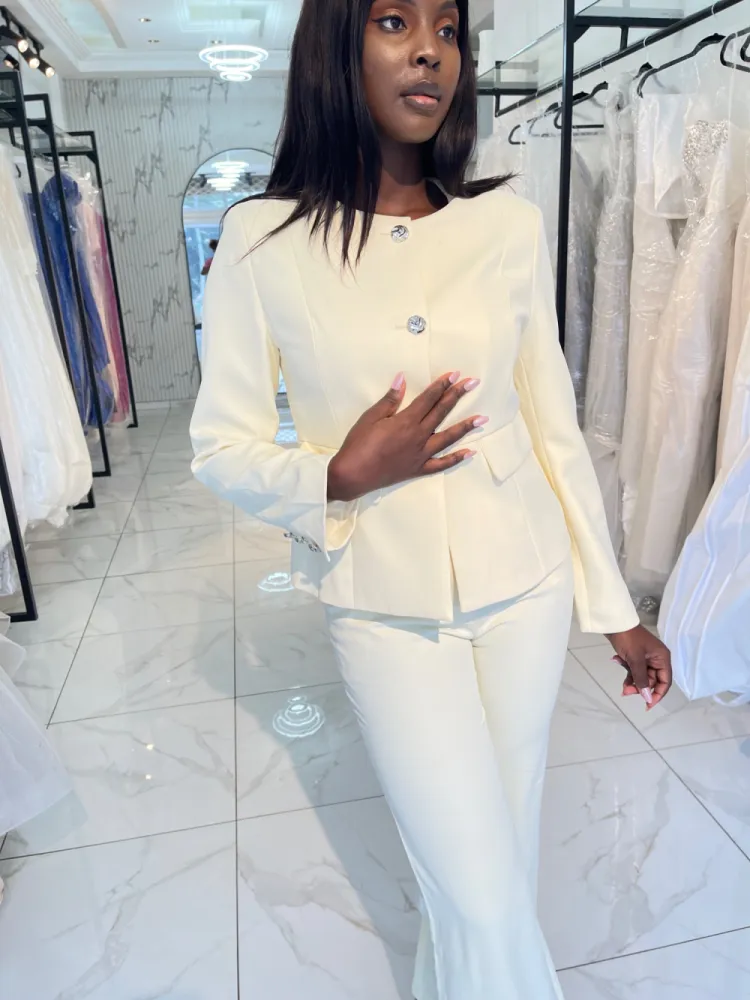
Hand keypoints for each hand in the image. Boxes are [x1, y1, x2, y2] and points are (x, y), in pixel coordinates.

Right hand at [327, 371, 484, 501]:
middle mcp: (418, 436)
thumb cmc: (358, 444)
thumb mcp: (370, 417)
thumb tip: (402, 380)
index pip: (428, 399)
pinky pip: (441, 464)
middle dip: (457, 396)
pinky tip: (470, 452)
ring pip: (448, 438)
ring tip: (483, 419)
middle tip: (473, 383)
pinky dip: (456, 458)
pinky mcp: (418, 469)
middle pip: (441, 413)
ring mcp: (421, 454)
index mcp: (406, 421)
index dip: (442, 385)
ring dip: (465, 427)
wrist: (352, 475)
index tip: (456, 374)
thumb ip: (390, 400)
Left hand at [606, 624, 671, 710]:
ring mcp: (646, 658)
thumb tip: (647, 697)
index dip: (657, 695)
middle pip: (652, 681)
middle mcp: (657, 659)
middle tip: (626, 691)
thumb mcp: (635, 660)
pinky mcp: (635, 656)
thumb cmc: (628, 639)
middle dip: (640, 688)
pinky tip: (616, 661)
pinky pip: (634, 670)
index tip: (647, 705)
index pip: (665, 682)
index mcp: (662, 658)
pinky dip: (627, 671)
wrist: (613, 622)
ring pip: (641, 677)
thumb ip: (642, 679)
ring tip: (622, 686)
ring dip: (632, 682)